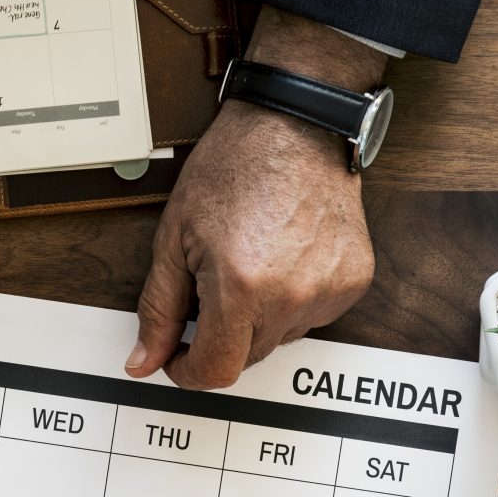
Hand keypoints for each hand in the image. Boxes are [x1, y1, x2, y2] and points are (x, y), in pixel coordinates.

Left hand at [129, 8, 386, 389]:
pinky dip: (292, 299)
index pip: (216, 371)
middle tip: (210, 285)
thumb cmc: (235, 166)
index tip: (179, 355)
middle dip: (220, 334)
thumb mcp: (174, 238)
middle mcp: (291, 295)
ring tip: (250, 262)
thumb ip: (159, 308)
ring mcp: (328, 290)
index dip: (188, 370)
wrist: (294, 125)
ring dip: (258, 317)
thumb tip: (144, 360)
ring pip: (280, 338)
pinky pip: (313, 316)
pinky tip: (281, 259)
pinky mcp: (353, 281)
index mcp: (241, 287)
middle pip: (247, 357)